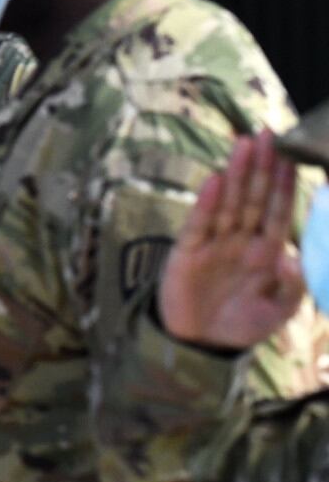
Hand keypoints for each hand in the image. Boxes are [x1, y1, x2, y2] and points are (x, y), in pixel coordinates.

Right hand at [159, 130, 305, 349]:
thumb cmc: (240, 326)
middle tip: (268, 134)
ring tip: (244, 144)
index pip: (277, 211)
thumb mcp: (277, 312)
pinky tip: (214, 181)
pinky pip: (199, 223)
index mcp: (266, 252)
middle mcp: (241, 241)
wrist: (199, 346)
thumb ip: (293, 287)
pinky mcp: (188, 251)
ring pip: (228, 202)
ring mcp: (214, 244)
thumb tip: (294, 256)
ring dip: (236, 173)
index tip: (293, 157)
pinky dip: (206, 202)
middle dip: (262, 166)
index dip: (285, 185)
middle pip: (253, 197)